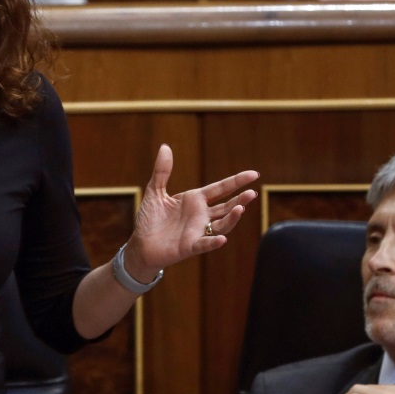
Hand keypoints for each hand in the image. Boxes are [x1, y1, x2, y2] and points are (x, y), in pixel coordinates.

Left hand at [122, 144, 257, 280]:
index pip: (221, 189)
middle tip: (252, 193)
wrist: (140, 244)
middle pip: (226, 207)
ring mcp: (197, 231)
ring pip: (221, 225)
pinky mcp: (189, 246)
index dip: (236, 182)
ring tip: (240, 209)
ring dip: (231, 218)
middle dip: (240, 200)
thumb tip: (165, 146)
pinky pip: (204, 244)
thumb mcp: (154, 191)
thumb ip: (162, 171)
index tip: (254, 174)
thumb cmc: (150, 219)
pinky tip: (221, 239)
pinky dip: (213, 242)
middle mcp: (201, 215)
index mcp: (195, 200)